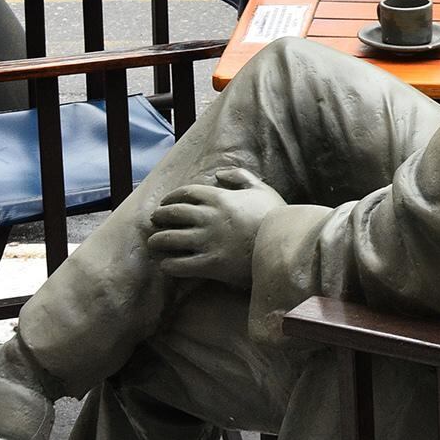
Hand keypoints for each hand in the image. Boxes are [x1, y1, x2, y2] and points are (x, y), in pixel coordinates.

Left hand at [147, 169, 283, 287]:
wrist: (285, 246)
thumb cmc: (274, 217)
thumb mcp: (261, 189)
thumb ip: (240, 177)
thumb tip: (219, 174)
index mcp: (218, 198)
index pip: (184, 194)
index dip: (170, 198)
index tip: (165, 203)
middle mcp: (208, 218)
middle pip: (172, 215)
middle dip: (159, 217)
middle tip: (154, 222)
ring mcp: (207, 242)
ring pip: (169, 240)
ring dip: (157, 241)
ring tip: (154, 243)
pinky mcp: (210, 265)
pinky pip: (179, 265)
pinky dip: (168, 265)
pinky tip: (166, 265)